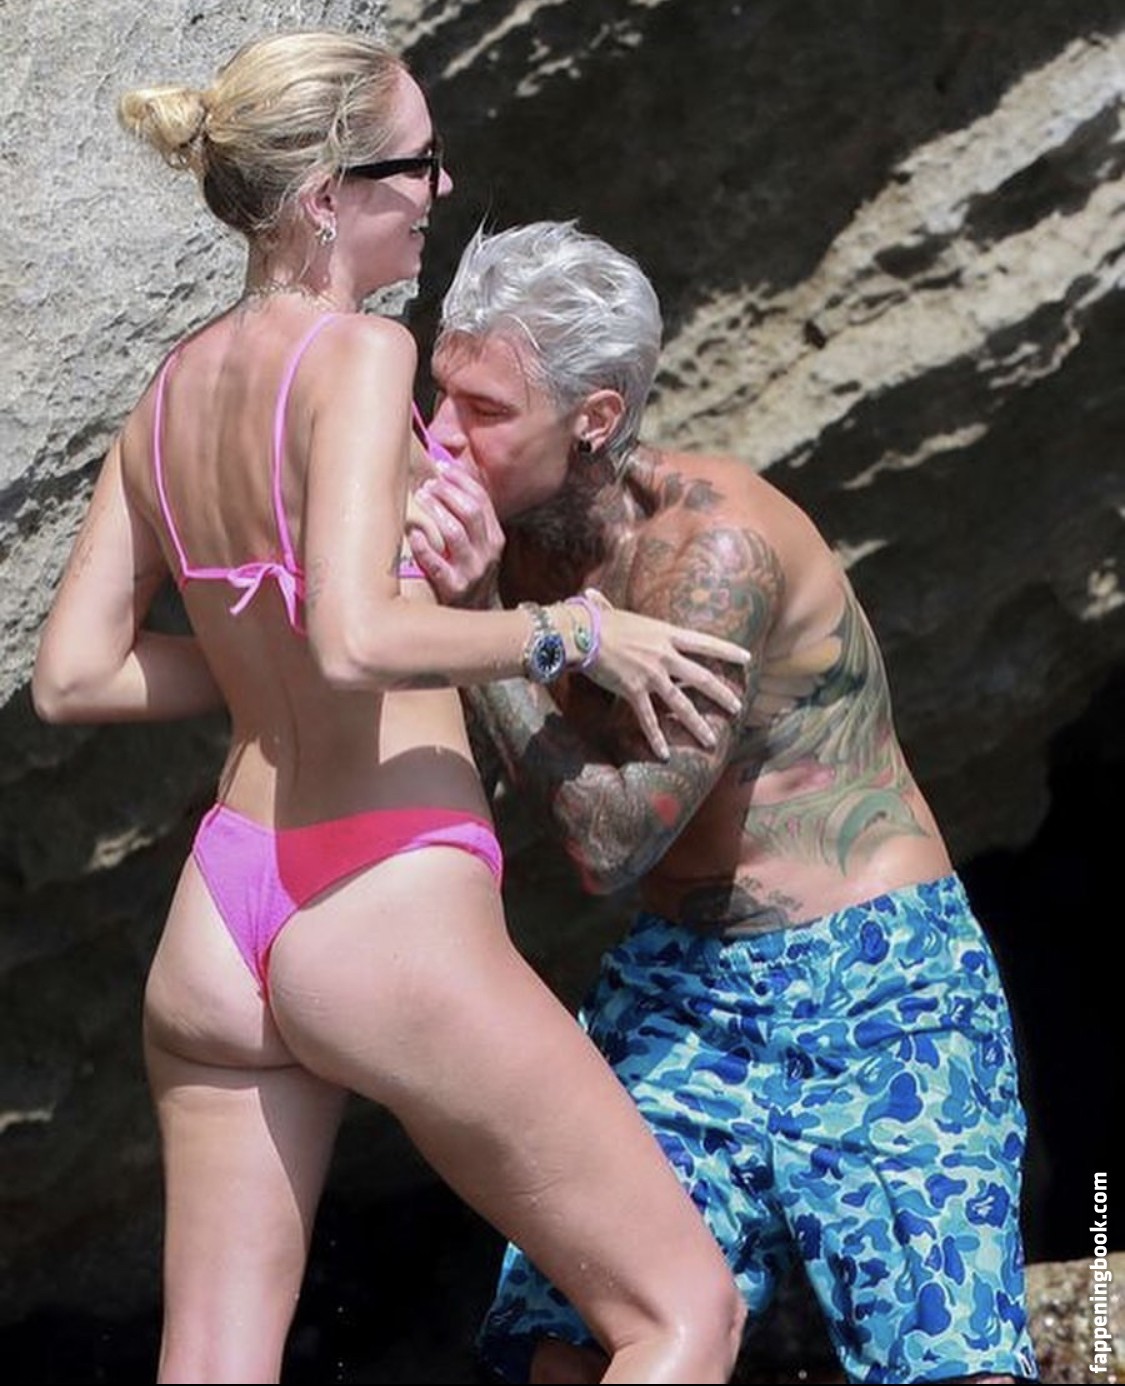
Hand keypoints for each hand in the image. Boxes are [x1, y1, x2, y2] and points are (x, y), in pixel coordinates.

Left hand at [404, 463, 504, 608]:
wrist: (475, 617)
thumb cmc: (467, 573)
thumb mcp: (478, 546)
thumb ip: (468, 519)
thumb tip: (446, 476)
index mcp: (494, 538)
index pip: (482, 501)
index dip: (462, 481)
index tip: (443, 468)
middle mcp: (487, 553)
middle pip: (470, 512)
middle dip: (448, 492)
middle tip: (427, 483)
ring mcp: (472, 572)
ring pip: (455, 533)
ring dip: (436, 511)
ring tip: (420, 497)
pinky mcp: (454, 589)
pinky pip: (437, 565)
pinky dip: (425, 547)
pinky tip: (414, 533)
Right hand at [579, 589, 750, 759]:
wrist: (582, 633)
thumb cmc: (595, 620)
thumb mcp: (612, 611)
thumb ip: (609, 606)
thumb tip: (593, 596)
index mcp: (665, 633)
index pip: (705, 642)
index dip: (727, 651)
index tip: (747, 658)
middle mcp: (664, 655)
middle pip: (702, 677)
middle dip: (722, 694)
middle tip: (737, 708)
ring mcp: (651, 675)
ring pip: (681, 704)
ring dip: (696, 724)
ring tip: (710, 740)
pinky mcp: (634, 690)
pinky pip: (648, 719)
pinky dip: (656, 738)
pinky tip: (665, 754)